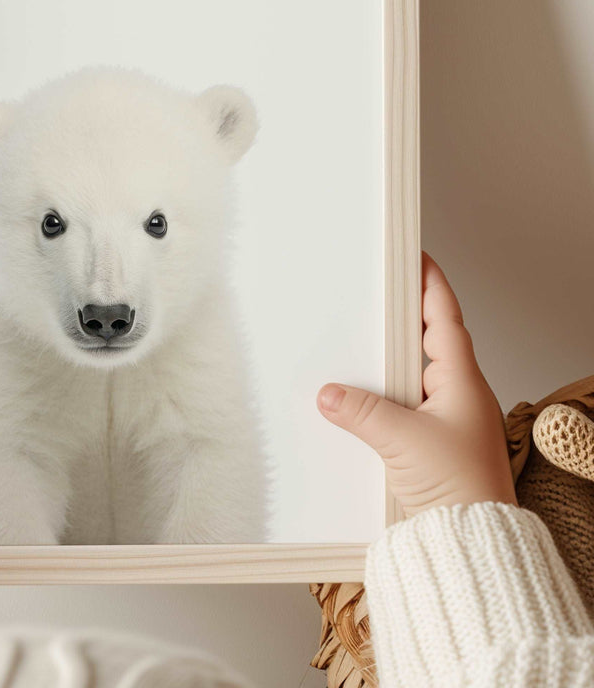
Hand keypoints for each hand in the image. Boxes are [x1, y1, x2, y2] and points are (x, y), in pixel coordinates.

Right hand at [317, 252, 516, 517]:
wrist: (471, 542)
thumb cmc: (459, 489)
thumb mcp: (403, 440)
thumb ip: (362, 412)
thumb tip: (329, 393)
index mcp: (461, 381)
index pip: (444, 317)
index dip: (430, 284)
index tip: (415, 257)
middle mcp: (457, 396)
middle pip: (428, 341)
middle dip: (404, 316)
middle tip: (379, 291)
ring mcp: (445, 420)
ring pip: (413, 375)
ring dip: (390, 359)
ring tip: (358, 341)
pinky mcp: (429, 445)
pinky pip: (403, 406)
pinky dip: (382, 395)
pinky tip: (358, 401)